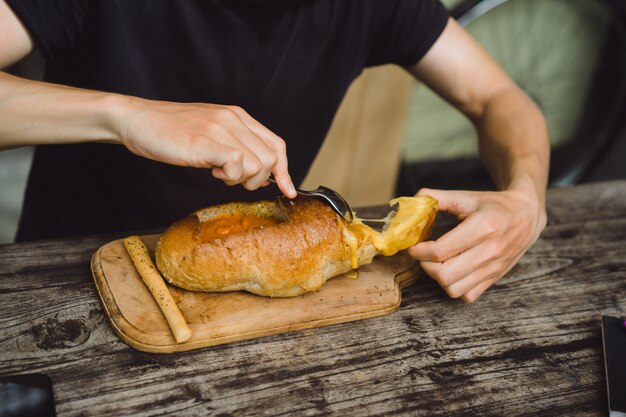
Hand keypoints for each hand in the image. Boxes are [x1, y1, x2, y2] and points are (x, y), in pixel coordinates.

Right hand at [113, 97, 295, 197]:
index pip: (276, 145)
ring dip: (242, 179)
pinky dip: (229, 177)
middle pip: (271, 158)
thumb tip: (259, 174)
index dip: (285, 171)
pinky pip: (237, 164)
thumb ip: (235, 146)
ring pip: (258, 164)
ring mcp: (221, 129)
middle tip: (234, 181)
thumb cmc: (171, 131)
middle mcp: (234, 119)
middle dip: (259, 179)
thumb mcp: (210, 133)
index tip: (288, 190)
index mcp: (238, 116)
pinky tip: (211, 171)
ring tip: (218, 173)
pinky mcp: (206, 141)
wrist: (137, 120)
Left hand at [408, 187, 546, 301]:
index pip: (441, 250)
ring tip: (436, 263)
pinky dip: (454, 287)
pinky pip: (468, 295)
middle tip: (423, 255)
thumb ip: (437, 198)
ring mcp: (494, 268)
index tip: (414, 245)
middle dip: (426, 266)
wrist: (527, 216)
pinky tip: (452, 271)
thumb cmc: (493, 205)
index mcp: (483, 226)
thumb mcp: (467, 196)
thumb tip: (412, 202)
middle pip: (445, 275)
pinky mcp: (495, 278)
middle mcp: (491, 250)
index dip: (420, 251)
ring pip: (454, 289)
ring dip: (438, 278)